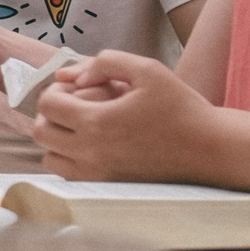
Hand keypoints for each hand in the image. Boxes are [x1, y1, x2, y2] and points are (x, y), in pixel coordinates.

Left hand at [30, 51, 217, 180]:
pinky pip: (68, 175)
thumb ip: (104, 63)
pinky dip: (69, 159)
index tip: (74, 87)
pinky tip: (91, 144)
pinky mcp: (106, 187)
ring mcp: (96, 175)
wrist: (208, 149)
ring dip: (57, 138)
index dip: (56, 90)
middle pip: (41, 132)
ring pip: (50, 158)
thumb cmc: (180, 107)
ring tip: (80, 125)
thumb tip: (71, 75)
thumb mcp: (146, 69)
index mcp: (97, 122)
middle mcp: (90, 153)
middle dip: (51, 113)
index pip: (47, 105)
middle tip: (73, 104)